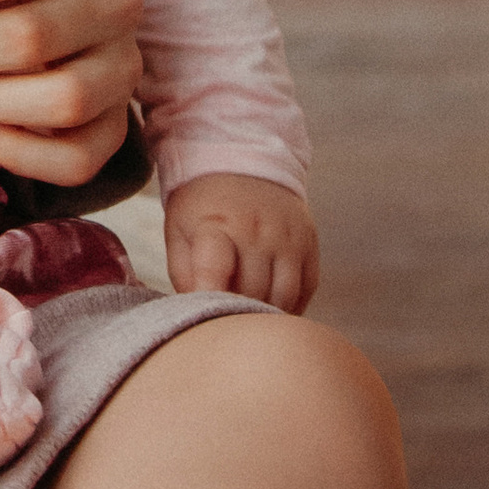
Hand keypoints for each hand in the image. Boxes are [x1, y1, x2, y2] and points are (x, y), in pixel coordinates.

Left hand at [165, 173, 319, 310]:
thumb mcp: (179, 230)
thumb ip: (184, 274)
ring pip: (284, 296)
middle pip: (252, 292)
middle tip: (226, 325)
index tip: (207, 324)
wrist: (244, 162)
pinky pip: (306, 289)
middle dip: (237, 314)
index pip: (215, 269)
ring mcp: (288, 237)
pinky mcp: (309, 243)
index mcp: (216, 225)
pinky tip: (272, 309)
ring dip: (266, 315)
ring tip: (250, 322)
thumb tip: (196, 314)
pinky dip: (291, 307)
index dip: (211, 300)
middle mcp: (257, 231)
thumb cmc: (204, 206)